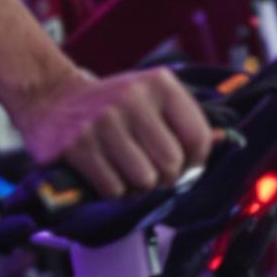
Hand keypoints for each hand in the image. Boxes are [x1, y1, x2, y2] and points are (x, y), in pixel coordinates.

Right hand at [15, 67, 215, 198]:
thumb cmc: (112, 104)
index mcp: (160, 84)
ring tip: (130, 174)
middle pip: (171, 163)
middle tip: (156, 174)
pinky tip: (109, 175)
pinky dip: (115, 191)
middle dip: (167, 178)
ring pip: (144, 179)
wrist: (53, 99)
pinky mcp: (78, 146)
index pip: (198, 136)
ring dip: (139, 188)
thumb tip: (222, 141)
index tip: (186, 166)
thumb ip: (184, 117)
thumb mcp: (151, 95)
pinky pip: (113, 188)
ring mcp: (103, 122)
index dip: (197, 161)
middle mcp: (133, 99)